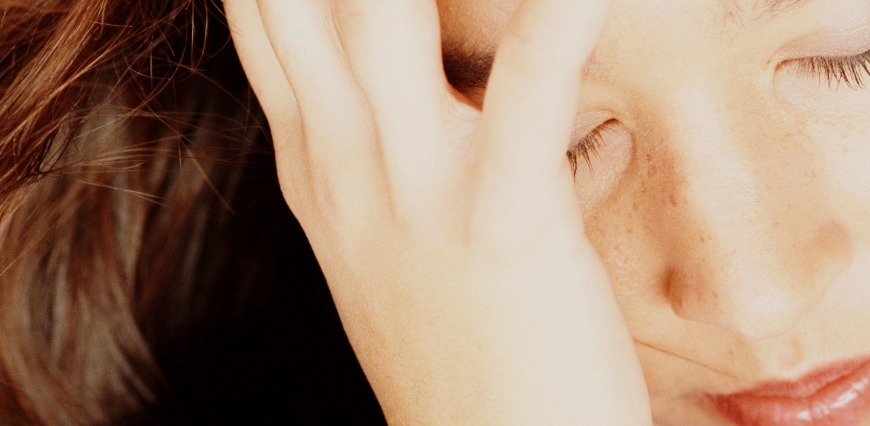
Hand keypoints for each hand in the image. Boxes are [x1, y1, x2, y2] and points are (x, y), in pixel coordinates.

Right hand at [223, 0, 649, 423]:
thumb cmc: (482, 352)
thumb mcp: (433, 243)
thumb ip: (472, 154)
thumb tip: (572, 111)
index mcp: (321, 162)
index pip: (268, 10)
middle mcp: (345, 166)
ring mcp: (414, 195)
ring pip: (375, 16)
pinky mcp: (502, 224)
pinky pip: (528, 92)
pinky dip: (557, 21)